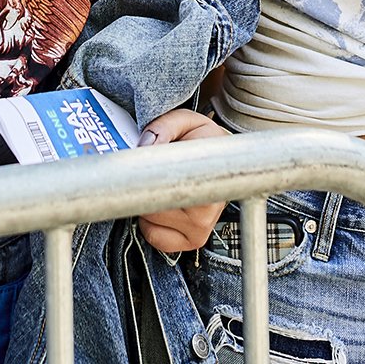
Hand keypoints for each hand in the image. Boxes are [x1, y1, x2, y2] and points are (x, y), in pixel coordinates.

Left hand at [135, 109, 226, 252]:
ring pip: (149, 219)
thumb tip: (144, 145)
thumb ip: (163, 127)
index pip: (159, 182)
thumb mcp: (186, 122)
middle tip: (147, 170)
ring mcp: (200, 229)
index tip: (137, 162)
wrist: (227, 161)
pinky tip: (162, 205)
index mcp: (207, 179)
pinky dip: (149, 222)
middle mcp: (206, 210)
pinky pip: (154, 236)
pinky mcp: (191, 241)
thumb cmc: (204, 140)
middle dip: (141, 185)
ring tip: (161, 184)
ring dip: (146, 201)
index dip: (141, 171)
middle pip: (149, 202)